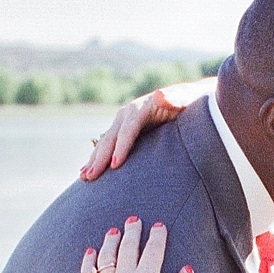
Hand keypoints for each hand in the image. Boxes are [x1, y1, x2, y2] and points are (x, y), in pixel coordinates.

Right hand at [80, 78, 217, 180]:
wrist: (187, 100)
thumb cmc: (189, 102)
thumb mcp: (185, 98)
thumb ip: (175, 98)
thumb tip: (160, 94)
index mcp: (141, 108)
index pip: (128, 129)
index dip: (121, 147)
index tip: (115, 165)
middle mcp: (127, 114)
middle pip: (111, 138)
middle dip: (100, 158)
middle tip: (91, 177)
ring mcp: (123, 124)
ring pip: (104, 143)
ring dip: (93, 160)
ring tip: (84, 177)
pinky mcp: (123, 132)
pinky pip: (107, 147)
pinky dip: (97, 159)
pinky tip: (87, 172)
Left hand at [80, 217, 202, 272]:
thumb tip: (185, 269)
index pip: (153, 249)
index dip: (157, 235)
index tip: (158, 226)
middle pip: (128, 246)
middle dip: (132, 230)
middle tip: (134, 221)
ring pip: (106, 256)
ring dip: (110, 240)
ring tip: (113, 231)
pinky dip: (88, 260)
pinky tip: (91, 252)